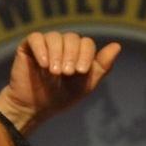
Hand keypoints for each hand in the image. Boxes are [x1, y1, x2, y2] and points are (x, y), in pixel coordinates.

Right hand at [0, 31, 120, 133]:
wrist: (35, 108)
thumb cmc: (61, 98)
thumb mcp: (85, 85)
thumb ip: (102, 67)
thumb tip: (117, 45)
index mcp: (77, 53)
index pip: (86, 43)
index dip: (85, 55)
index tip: (80, 72)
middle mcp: (62, 45)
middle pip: (72, 38)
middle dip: (71, 55)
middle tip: (66, 73)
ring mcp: (45, 44)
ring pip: (54, 37)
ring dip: (57, 54)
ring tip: (55, 73)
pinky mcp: (28, 46)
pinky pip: (35, 38)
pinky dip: (41, 49)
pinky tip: (44, 64)